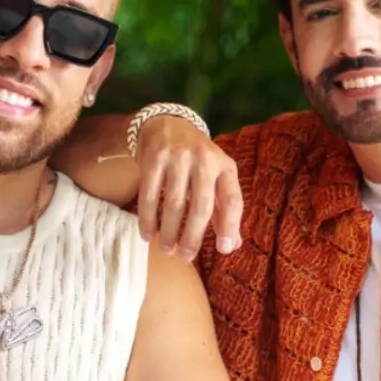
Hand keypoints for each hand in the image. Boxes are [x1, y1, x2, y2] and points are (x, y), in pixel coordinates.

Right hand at [134, 115, 241, 260]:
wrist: (167, 124)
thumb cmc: (197, 161)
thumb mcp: (217, 177)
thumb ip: (224, 209)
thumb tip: (231, 245)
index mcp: (226, 166)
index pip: (232, 200)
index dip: (230, 226)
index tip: (223, 250)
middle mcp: (205, 159)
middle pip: (201, 206)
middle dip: (193, 237)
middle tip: (185, 257)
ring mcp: (178, 157)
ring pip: (174, 204)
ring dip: (169, 232)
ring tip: (166, 249)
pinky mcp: (154, 158)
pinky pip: (149, 195)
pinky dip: (148, 219)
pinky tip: (147, 234)